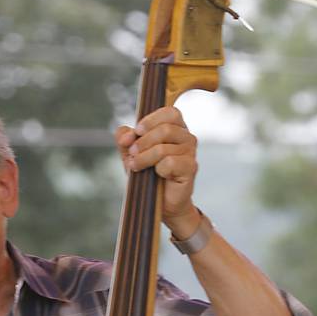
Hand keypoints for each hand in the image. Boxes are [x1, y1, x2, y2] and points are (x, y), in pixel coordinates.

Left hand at [115, 106, 198, 229]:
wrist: (161, 203)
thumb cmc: (148, 175)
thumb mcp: (131, 154)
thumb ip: (125, 138)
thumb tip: (125, 134)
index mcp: (176, 128)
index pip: (170, 112)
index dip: (151, 120)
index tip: (136, 131)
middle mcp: (186, 137)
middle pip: (165, 129)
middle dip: (143, 142)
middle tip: (132, 154)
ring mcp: (190, 153)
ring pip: (163, 147)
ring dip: (144, 157)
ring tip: (136, 166)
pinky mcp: (190, 168)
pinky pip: (169, 162)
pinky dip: (158, 169)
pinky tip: (157, 175)